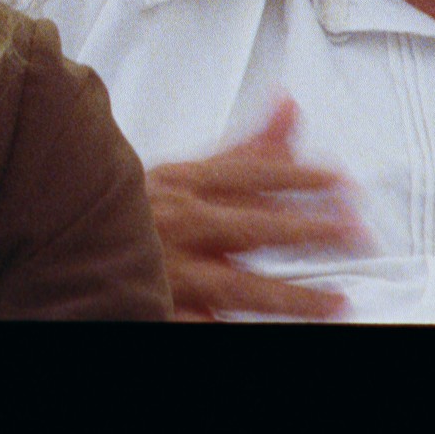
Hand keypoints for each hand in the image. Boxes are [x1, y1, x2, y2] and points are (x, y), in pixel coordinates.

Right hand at [146, 98, 364, 321]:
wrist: (80, 238)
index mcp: (185, 184)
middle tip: (355, 233)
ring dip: (290, 295)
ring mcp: (171, 271)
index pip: (250, 175)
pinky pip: (207, 321)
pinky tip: (277, 329)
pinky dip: (230, 323)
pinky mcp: (161, 306)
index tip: (339, 183)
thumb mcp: (190, 170)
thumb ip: (246, 146)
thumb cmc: (142, 206)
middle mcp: (180, 225)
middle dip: (307, 231)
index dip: (300, 178)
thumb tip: (290, 104)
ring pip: (237, 286)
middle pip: (252, 227)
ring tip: (336, 302)